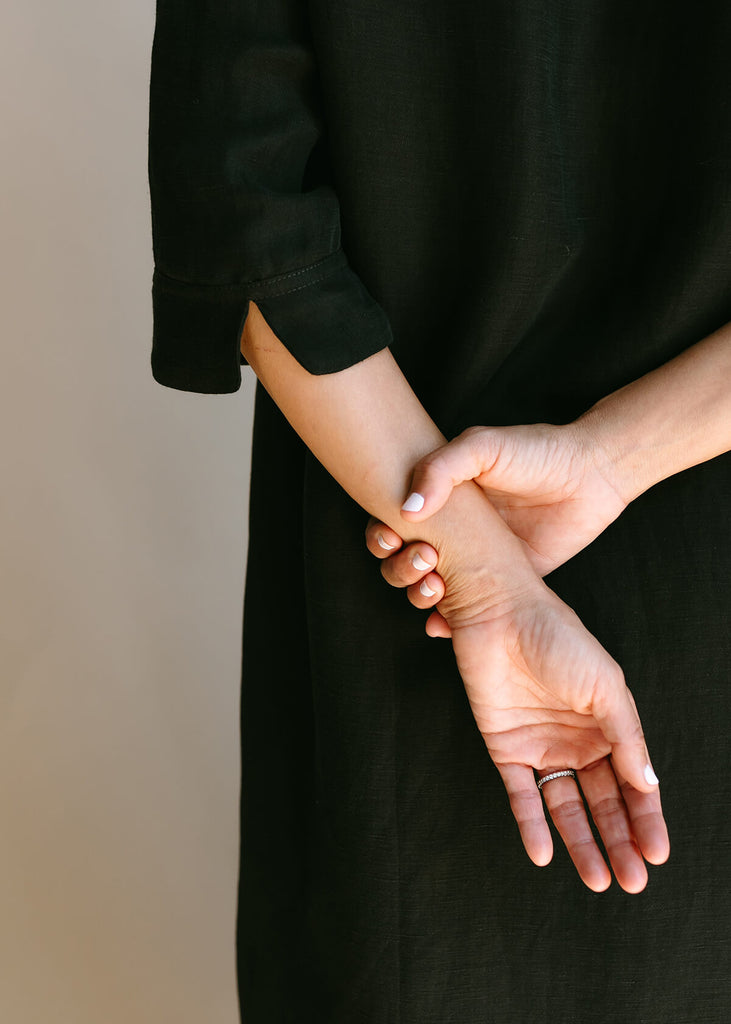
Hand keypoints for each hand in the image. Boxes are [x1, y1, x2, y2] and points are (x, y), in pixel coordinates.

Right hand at [366, 420, 629, 635]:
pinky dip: (444, 622)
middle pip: (401, 558)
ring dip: (417, 594)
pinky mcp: (504, 584)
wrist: (593, 475)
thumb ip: (439, 469)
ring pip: (426, 587)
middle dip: (398, 566)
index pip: (391, 521)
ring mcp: (477, 560)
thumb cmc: (537, 451)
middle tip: (423, 558)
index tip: (392, 535)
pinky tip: (442, 623)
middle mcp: (453, 531)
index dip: (381, 534)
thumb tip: (406, 510)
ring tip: (434, 587)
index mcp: (440, 497)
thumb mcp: (482, 446)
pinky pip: (465, 611)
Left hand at [441, 576, 668, 892]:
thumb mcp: (604, 685)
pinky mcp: (505, 746)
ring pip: (565, 806)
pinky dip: (532, 824)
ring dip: (580, 842)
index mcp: (608, 724)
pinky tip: (545, 853)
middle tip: (633, 881)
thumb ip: (626, 736)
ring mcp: (541, 745)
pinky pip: (521, 794)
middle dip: (619, 840)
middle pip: (603, 801)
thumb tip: (649, 785)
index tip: (658, 853)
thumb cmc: (558, 637)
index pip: (633, 782)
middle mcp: (577, 739)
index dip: (647, 818)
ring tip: (597, 880)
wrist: (500, 613)